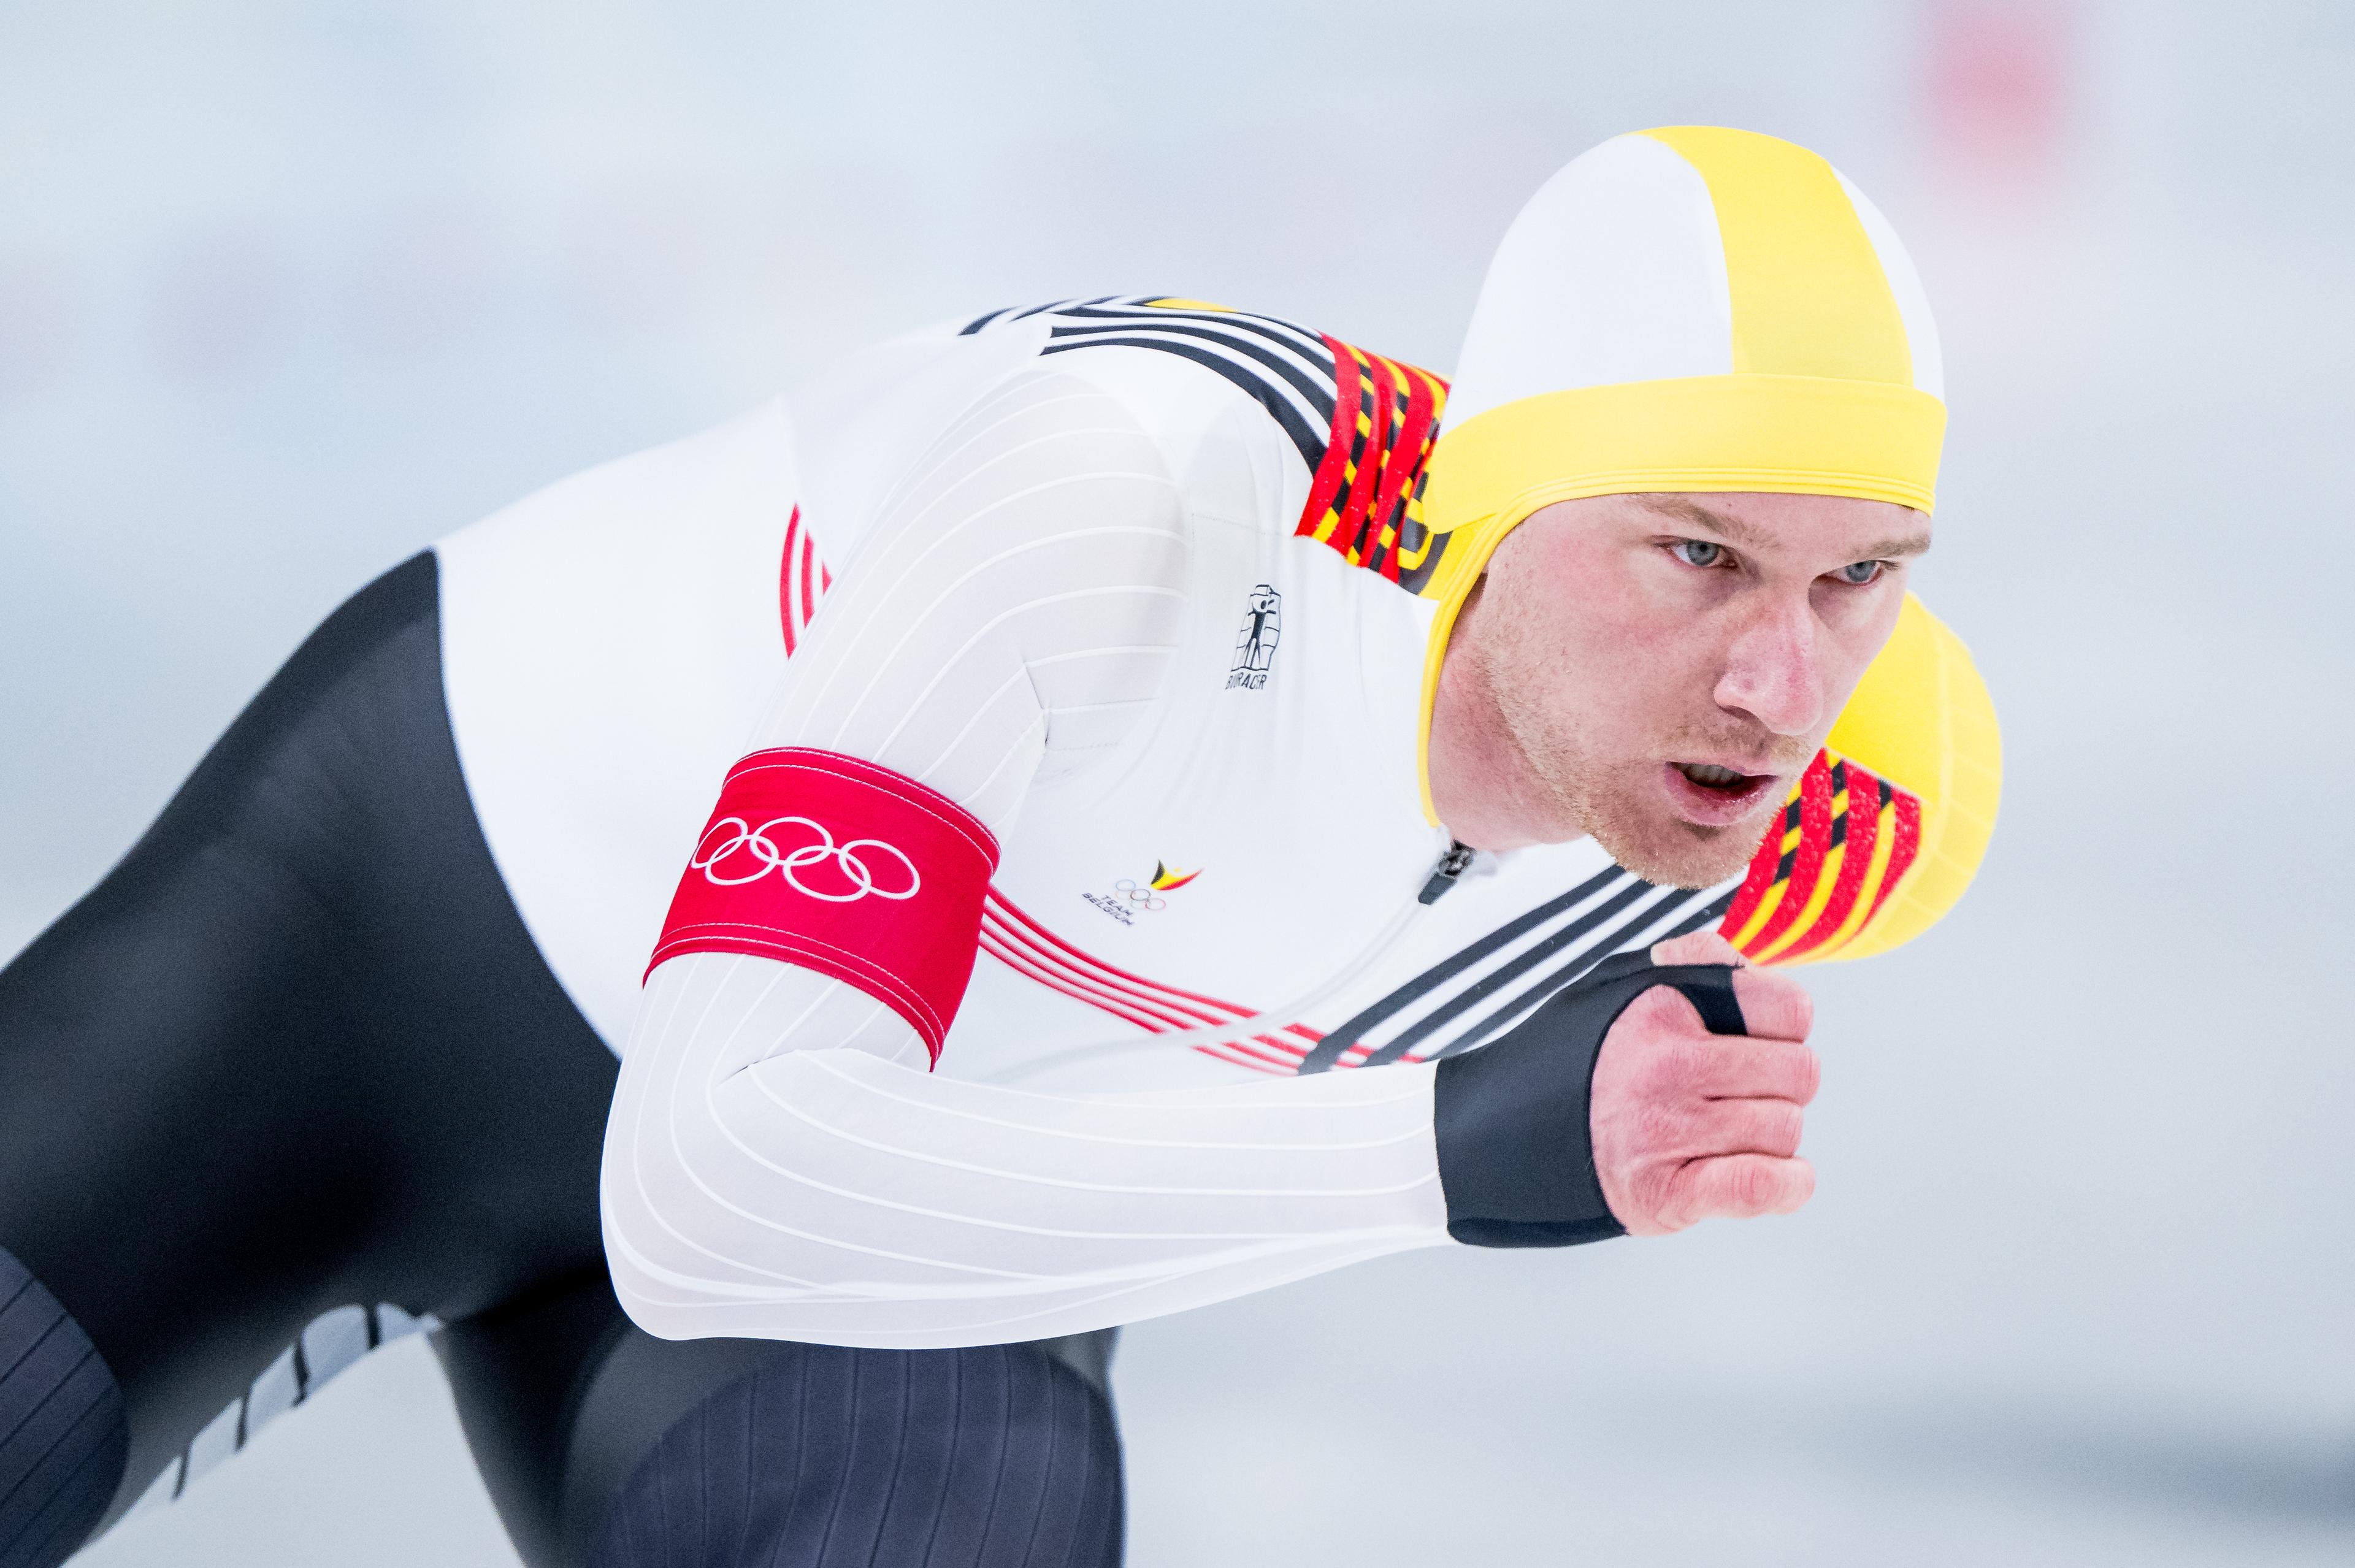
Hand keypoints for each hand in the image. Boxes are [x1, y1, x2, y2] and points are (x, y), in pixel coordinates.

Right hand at [1588, 931, 1819, 1235]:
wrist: (1499, 1136)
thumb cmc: (1575, 1064)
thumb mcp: (1617, 989)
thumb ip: (1691, 964)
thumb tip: (1743, 962)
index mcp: (1663, 1007)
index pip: (1789, 1010)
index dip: (1783, 1031)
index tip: (1757, 1045)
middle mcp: (1665, 1065)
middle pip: (1798, 1074)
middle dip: (1782, 1086)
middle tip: (1743, 1097)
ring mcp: (1665, 1131)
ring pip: (1785, 1129)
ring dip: (1771, 1139)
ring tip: (1726, 1137)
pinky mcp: (1665, 1192)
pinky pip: (1760, 1184)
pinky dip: (1786, 1185)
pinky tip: (1781, 1179)